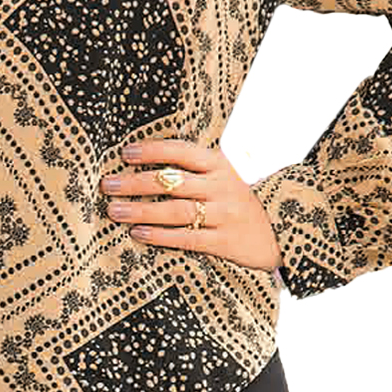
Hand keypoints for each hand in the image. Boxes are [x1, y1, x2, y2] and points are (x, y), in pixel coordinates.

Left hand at [101, 138, 282, 271]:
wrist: (284, 232)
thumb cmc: (241, 200)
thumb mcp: (225, 175)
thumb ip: (195, 167)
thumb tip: (147, 159)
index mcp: (220, 164)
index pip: (181, 151)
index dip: (151, 150)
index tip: (124, 153)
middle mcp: (222, 186)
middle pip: (171, 182)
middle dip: (135, 182)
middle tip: (108, 185)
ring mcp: (225, 214)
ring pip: (175, 210)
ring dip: (140, 210)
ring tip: (114, 211)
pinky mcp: (226, 242)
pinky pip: (188, 238)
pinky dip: (160, 236)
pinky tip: (138, 234)